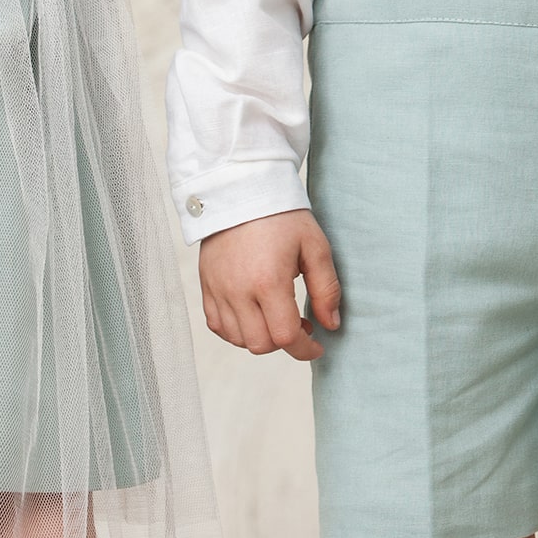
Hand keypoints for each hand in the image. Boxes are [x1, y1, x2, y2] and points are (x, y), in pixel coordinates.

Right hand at [199, 209, 340, 362]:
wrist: (242, 188)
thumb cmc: (283, 216)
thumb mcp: (315, 246)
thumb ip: (327, 289)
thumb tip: (331, 325)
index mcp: (268, 281)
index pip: (285, 337)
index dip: (305, 348)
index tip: (317, 345)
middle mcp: (238, 290)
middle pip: (260, 344)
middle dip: (284, 343)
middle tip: (299, 325)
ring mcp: (218, 289)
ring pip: (238, 339)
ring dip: (260, 337)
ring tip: (275, 317)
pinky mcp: (206, 284)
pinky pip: (217, 324)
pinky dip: (236, 329)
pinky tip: (252, 315)